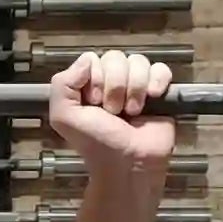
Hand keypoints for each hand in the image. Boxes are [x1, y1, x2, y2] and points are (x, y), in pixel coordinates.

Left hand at [48, 50, 177, 170]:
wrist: (129, 164)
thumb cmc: (96, 144)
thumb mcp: (64, 117)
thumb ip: (62, 84)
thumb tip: (87, 59)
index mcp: (87, 84)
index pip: (92, 59)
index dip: (95, 78)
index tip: (94, 103)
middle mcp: (111, 81)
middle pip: (116, 58)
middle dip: (114, 86)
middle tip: (114, 111)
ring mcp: (136, 85)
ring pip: (138, 62)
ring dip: (135, 88)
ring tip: (132, 112)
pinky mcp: (160, 91)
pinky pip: (161, 69)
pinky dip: (157, 81)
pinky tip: (153, 97)